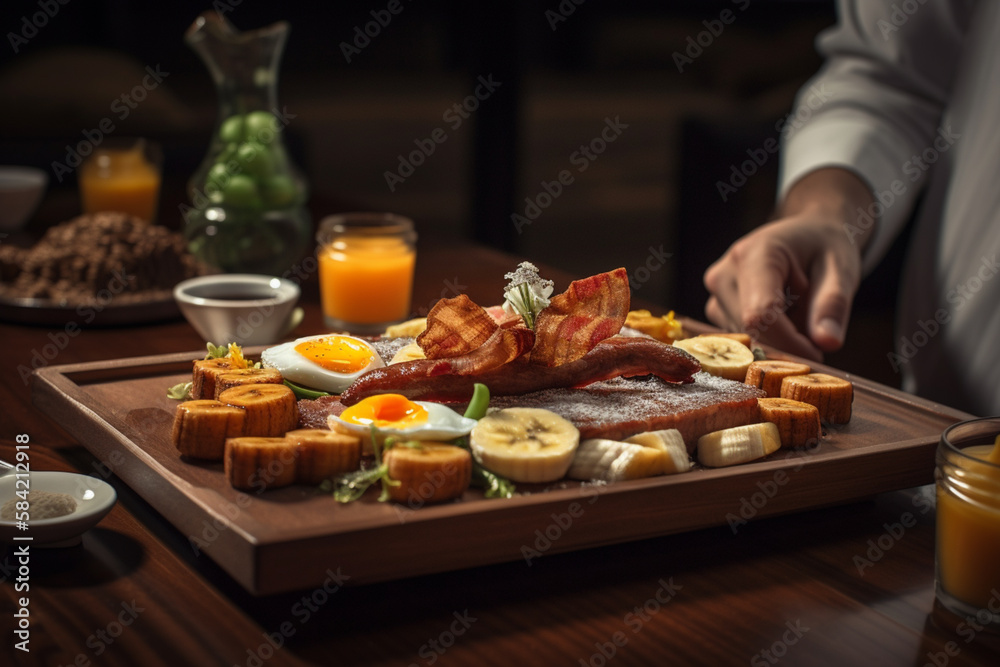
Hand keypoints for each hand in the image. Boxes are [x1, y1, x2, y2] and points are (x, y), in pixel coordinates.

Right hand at [703, 168, 873, 360]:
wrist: (806, 235)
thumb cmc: (824, 248)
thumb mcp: (841, 269)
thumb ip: (833, 305)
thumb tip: (828, 343)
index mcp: (754, 255)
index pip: (760, 315)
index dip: (789, 344)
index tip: (818, 354)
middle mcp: (724, 275)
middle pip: (751, 332)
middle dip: (787, 342)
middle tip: (816, 326)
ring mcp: (716, 294)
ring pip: (746, 340)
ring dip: (778, 340)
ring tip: (799, 313)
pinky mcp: (717, 310)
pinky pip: (743, 339)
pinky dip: (768, 338)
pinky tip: (783, 317)